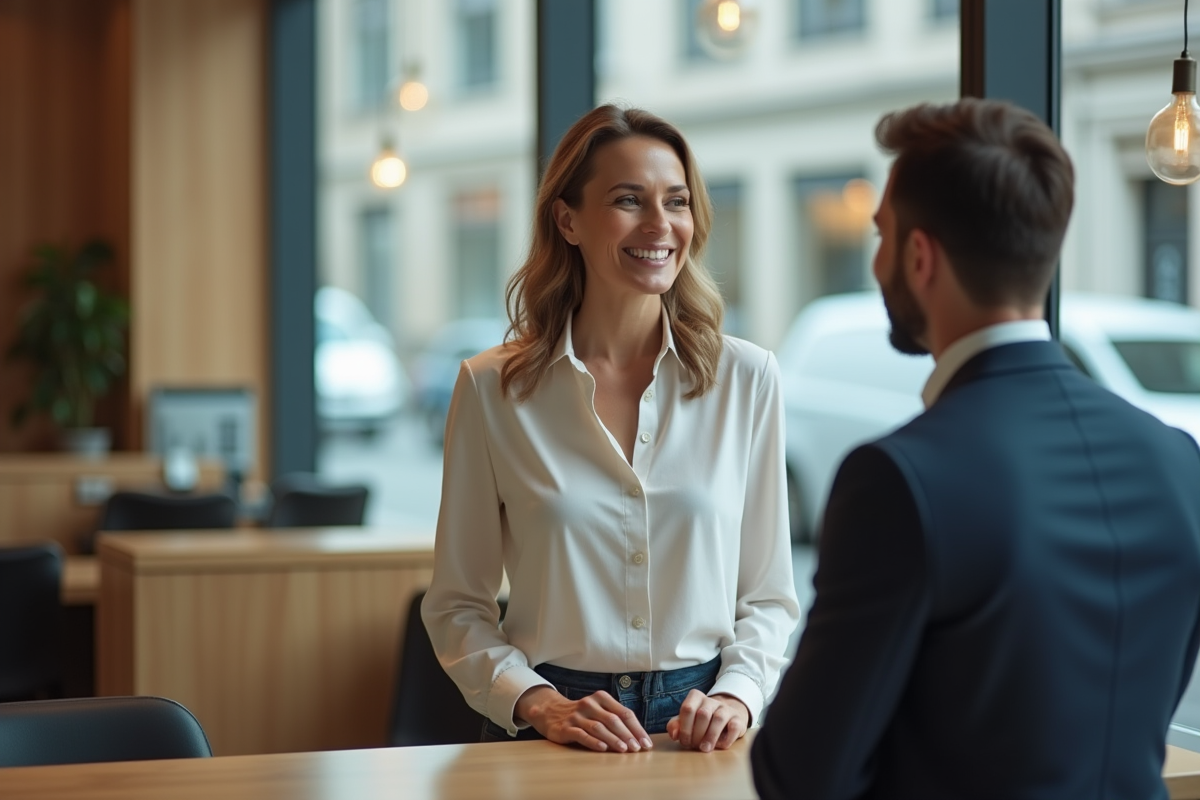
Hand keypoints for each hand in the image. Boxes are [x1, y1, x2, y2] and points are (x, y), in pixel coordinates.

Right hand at [514, 685, 652, 752]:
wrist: (551, 711)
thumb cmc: (582, 714)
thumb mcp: (599, 710)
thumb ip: (615, 719)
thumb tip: (638, 737)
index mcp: (601, 698)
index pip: (624, 713)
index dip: (637, 728)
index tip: (646, 742)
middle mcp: (590, 704)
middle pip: (613, 720)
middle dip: (628, 735)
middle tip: (637, 748)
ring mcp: (577, 715)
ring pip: (599, 727)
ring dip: (613, 739)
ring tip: (624, 749)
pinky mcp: (566, 727)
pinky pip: (582, 735)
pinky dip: (593, 742)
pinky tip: (603, 749)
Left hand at [667, 691, 748, 751]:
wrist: (726, 718)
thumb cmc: (701, 722)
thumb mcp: (686, 721)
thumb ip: (676, 725)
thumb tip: (674, 734)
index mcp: (696, 697)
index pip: (688, 708)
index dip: (684, 727)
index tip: (685, 741)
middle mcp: (712, 700)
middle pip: (703, 714)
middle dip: (697, 733)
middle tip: (694, 746)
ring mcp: (726, 709)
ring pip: (718, 719)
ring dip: (710, 737)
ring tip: (705, 749)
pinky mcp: (738, 719)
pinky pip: (733, 727)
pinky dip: (726, 739)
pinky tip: (720, 745)